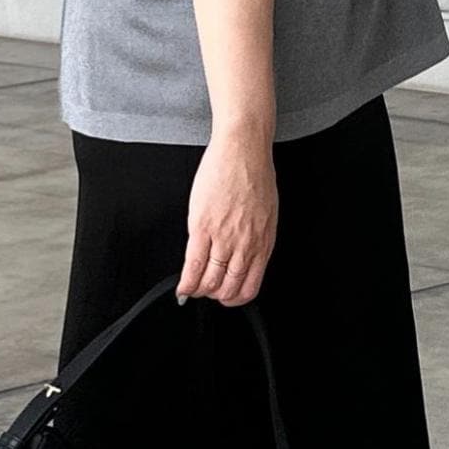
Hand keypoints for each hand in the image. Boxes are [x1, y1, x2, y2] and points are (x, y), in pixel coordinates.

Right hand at [178, 125, 278, 306]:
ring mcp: (223, 237)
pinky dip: (186, 282)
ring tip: (193, 289)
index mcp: (263, 243)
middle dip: (216, 296)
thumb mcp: (267, 214)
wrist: (244, 150)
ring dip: (200, 291)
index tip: (225, 297)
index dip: (234, 297)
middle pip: (228, 288)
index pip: (249, 286)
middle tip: (206, 292)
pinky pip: (193, 264)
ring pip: (210, 281)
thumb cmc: (255, 175)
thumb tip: (244, 256)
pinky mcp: (203, 226)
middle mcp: (245, 245)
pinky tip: (182, 287)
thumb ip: (256, 238)